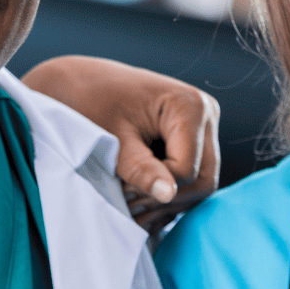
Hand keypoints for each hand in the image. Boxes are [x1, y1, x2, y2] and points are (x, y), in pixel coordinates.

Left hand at [21, 55, 220, 233]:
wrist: (84, 84)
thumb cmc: (94, 103)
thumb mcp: (115, 140)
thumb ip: (141, 169)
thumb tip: (166, 195)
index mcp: (190, 106)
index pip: (187, 169)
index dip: (156, 186)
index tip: (123, 187)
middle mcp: (205, 114)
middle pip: (203, 180)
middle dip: (165, 198)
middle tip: (129, 202)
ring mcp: (203, 128)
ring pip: (200, 184)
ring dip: (165, 201)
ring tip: (129, 203)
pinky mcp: (194, 140)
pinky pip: (192, 179)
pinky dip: (165, 193)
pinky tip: (139, 199)